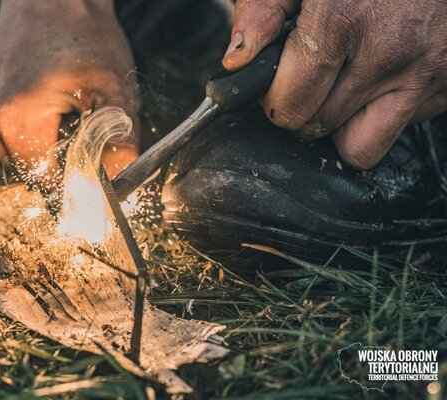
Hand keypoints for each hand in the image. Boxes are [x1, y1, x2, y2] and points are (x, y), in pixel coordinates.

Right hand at [0, 0, 139, 178]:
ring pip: (24, 162)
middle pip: (36, 176)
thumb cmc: (83, 36)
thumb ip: (119, 145)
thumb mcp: (115, 90)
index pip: (49, 186)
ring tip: (66, 109)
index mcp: (15, 120)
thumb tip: (119, 192)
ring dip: (50, 148)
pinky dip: (34, 135)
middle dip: (65, 162)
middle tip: (84, 124)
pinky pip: (12, 144)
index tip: (97, 165)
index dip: (78, 182)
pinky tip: (48, 106)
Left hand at [223, 0, 446, 169]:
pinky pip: (402, 126)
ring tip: (343, 82)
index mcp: (342, 23)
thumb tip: (237, 61)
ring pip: (361, 146)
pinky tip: (381, 73)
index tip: (279, 80)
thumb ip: (262, 13)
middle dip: (304, 107)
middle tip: (311, 75)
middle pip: (318, 126)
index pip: (289, 107)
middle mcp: (389, 53)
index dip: (273, 98)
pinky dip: (384, 109)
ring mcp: (427, 71)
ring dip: (342, 122)